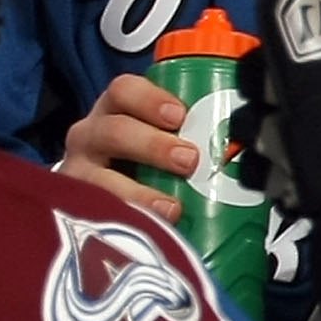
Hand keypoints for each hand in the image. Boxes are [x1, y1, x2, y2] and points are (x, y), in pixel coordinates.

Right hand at [59, 72, 199, 223]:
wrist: (93, 194)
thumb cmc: (137, 160)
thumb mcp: (153, 136)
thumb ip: (187, 133)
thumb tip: (245, 143)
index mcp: (114, 109)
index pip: (124, 90)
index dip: (150, 99)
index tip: (180, 115)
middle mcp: (89, 136)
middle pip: (114, 131)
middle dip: (153, 145)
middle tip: (189, 160)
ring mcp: (78, 173)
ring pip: (99, 177)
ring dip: (139, 191)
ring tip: (171, 207)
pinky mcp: (75, 208)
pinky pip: (93, 215)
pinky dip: (123, 221)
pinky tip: (148, 230)